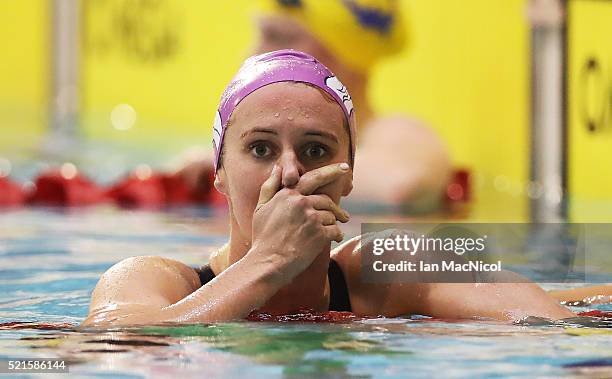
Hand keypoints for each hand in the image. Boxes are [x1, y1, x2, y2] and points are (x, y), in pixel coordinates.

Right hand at [250, 163, 350, 279]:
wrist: (267, 263)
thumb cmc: (263, 237)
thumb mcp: (260, 208)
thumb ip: (270, 186)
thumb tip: (277, 167)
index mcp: (288, 194)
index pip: (313, 177)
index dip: (331, 171)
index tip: (345, 168)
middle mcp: (301, 202)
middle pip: (326, 200)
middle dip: (337, 209)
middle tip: (344, 216)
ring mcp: (311, 218)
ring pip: (331, 216)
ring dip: (331, 225)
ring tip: (326, 235)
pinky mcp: (319, 233)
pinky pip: (335, 231)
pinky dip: (336, 236)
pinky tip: (331, 240)